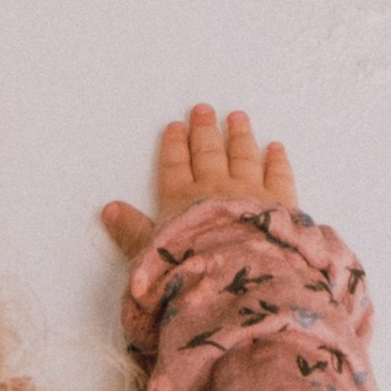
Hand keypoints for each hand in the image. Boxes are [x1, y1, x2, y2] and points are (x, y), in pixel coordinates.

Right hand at [100, 104, 297, 258]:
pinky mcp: (281, 204)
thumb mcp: (150, 256)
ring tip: (238, 116)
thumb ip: (131, 232)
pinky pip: (279, 175)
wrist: (236, 280)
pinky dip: (277, 160)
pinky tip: (276, 148)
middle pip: (209, 154)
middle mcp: (216, 188)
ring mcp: (250, 192)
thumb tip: (109, 208)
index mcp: (182, 200)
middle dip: (205, 131)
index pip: (175, 167)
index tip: (175, 126)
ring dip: (240, 136)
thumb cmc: (189, 271)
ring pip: (243, 156)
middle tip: (203, 109)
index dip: (174, 147)